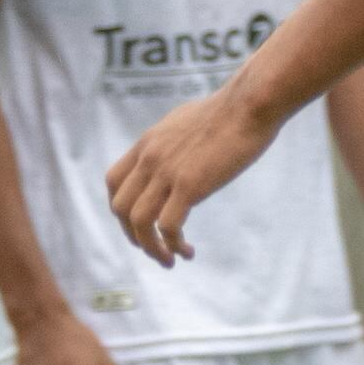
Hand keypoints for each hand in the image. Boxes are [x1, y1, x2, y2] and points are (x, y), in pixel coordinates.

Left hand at [108, 86, 278, 267]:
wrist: (250, 103)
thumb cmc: (230, 110)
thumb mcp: (187, 121)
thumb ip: (173, 139)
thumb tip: (178, 149)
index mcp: (147, 143)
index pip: (114, 182)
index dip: (121, 209)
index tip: (138, 224)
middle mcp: (150, 158)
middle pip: (120, 207)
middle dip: (133, 235)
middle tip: (153, 248)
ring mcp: (167, 172)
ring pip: (139, 222)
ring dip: (151, 248)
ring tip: (169, 260)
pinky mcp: (189, 185)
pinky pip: (169, 226)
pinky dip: (173, 245)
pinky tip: (187, 252)